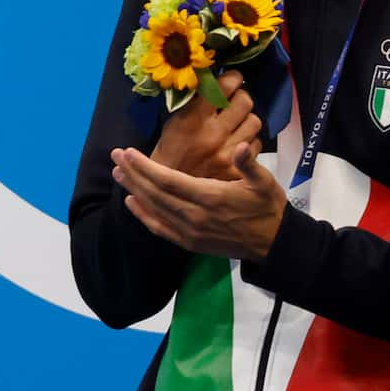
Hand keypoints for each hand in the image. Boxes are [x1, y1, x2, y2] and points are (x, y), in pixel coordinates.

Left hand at [112, 130, 287, 261]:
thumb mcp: (265, 182)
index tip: (128, 152)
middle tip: (115, 155)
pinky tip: (130, 201)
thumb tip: (241, 147)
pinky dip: (142, 215)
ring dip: (133, 189)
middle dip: (132, 173)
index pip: (168, 180)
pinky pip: (160, 228)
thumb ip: (250, 164)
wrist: (274, 243)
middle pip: (155, 192)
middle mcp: (195, 216)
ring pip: (154, 208)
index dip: (145, 166)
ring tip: (118, 172)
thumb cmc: (268, 207)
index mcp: (211, 197)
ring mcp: (190, 231)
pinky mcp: (189, 243)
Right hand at [149, 71, 260, 178]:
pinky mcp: (238, 168)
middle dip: (241, 97)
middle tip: (235, 100)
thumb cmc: (170, 152)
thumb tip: (213, 83)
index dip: (232, 78)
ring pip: (255, 122)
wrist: (168, 190)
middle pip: (245, 102)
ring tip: (237, 123)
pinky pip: (255, 145)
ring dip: (247, 119)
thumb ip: (194, 105)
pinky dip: (249, 142)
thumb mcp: (173, 123)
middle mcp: (214, 134)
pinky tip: (238, 144)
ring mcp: (228, 152)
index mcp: (193, 119)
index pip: (223, 87)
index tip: (232, 78)